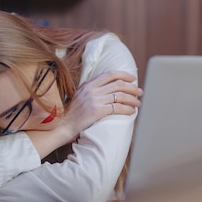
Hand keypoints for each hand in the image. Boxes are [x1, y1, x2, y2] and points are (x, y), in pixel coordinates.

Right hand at [25, 71, 141, 158]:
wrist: (61, 126)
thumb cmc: (70, 115)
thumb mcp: (78, 98)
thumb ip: (90, 92)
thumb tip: (106, 91)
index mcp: (87, 85)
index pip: (109, 74)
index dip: (123, 75)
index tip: (132, 79)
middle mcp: (91, 90)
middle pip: (118, 84)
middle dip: (132, 87)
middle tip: (139, 92)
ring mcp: (94, 100)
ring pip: (120, 95)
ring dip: (132, 99)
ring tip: (138, 103)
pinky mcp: (97, 111)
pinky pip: (117, 108)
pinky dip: (127, 109)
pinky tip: (132, 112)